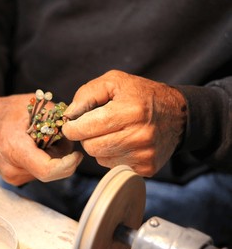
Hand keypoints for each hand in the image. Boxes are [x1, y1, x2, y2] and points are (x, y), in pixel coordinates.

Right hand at [0, 94, 82, 185]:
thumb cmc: (1, 112)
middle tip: (58, 136)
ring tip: (42, 138)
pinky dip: (43, 160)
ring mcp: (12, 177)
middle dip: (62, 156)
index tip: (77, 154)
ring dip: (53, 157)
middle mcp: (12, 169)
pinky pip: (38, 172)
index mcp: (14, 149)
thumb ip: (55, 116)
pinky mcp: (13, 178)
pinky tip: (36, 146)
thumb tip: (74, 128)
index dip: (68, 164)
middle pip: (52, 171)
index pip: (48, 170)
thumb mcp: (30, 104)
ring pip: (46, 173)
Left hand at [62, 70, 186, 176]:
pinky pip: (113, 166)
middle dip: (85, 136)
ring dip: (99, 146)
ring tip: (112, 132)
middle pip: (90, 147)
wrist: (178, 114)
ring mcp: (144, 154)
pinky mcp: (146, 167)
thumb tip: (69, 115)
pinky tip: (122, 142)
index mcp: (130, 111)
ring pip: (100, 158)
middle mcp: (139, 136)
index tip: (71, 124)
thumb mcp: (114, 81)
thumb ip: (87, 94)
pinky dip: (111, 155)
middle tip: (93, 126)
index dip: (72, 127)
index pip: (85, 128)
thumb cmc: (142, 95)